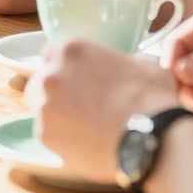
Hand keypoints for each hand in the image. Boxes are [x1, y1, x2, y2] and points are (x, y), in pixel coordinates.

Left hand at [29, 38, 179, 183]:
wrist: (151, 139)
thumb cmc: (152, 99)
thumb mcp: (143, 64)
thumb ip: (121, 62)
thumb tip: (124, 69)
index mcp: (70, 49)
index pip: (52, 53)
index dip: (66, 67)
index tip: (77, 78)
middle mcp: (50, 75)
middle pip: (41, 81)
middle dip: (55, 92)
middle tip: (79, 105)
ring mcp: (44, 107)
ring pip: (41, 109)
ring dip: (56, 115)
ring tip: (83, 127)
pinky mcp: (45, 137)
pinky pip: (48, 134)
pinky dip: (62, 138)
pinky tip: (84, 142)